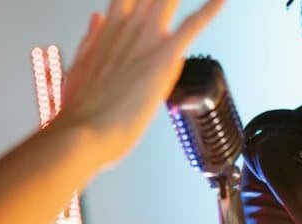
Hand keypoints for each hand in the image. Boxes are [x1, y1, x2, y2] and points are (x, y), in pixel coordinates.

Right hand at [55, 0, 224, 168]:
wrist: (83, 132)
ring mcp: (146, 41)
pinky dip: (209, 10)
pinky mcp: (164, 57)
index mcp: (109, 32)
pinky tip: (221, 0)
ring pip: (167, 0)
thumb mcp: (80, 67)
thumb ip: (92, 40)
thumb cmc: (80, 110)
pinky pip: (193, 26)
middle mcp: (127, 29)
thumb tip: (97, 18)